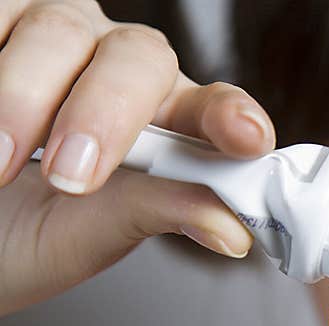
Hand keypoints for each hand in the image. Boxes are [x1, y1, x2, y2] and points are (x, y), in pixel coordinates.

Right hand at [0, 0, 275, 315]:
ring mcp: (50, 34)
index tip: (247, 137)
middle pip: (138, 57)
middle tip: (73, 178)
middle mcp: (114, 69)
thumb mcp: (88, 232)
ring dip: (25, 99)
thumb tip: (234, 232)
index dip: (228, 114)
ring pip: (58, 31)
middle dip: (107, 114)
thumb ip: (157, 213)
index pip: (209, 106)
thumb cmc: (19, 233)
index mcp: (159, 120)